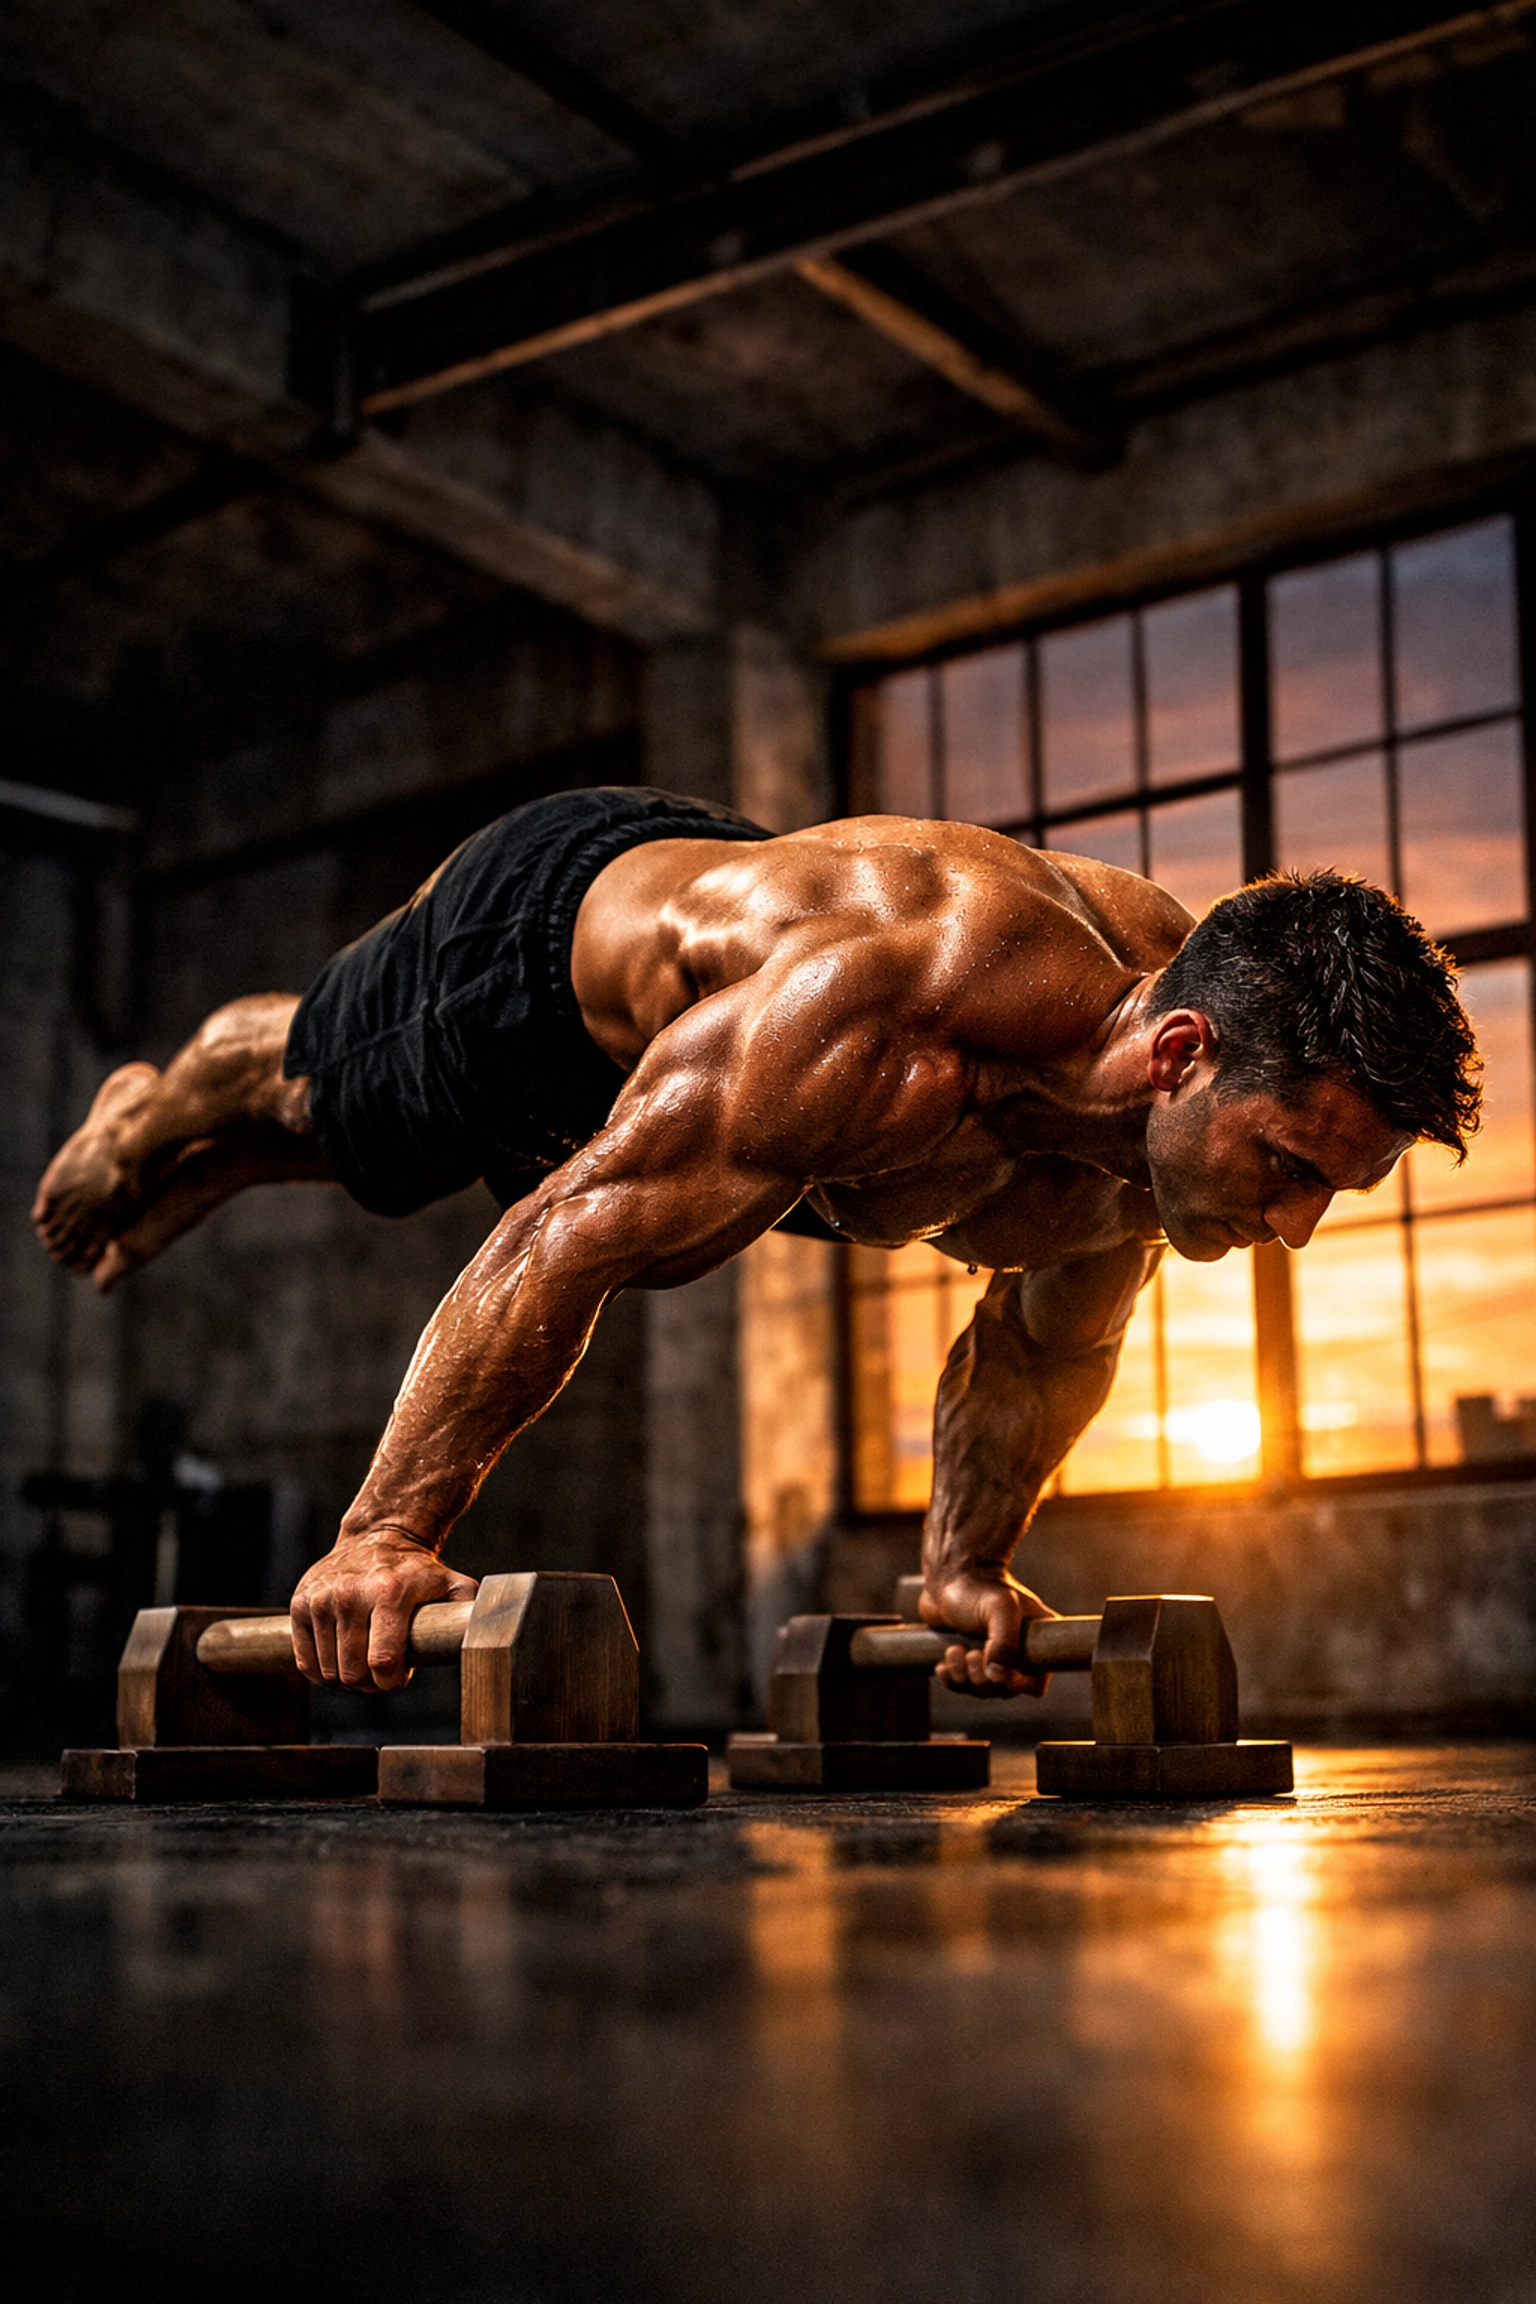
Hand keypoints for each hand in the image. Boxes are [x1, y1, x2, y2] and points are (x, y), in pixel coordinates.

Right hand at [290, 1528, 477, 1691]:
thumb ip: (469, 1608)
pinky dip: (322, 1670)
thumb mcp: (451, 1583)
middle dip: (369, 1684)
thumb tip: (494, 1630)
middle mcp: (350, 1594)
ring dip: (347, 1677)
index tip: (399, 1676)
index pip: (383, 1661)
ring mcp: (321, 1599)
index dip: (391, 1682)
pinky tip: (340, 1656)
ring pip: (329, 1672)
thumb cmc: (418, 1570)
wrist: (378, 1535)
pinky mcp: (299, 1604)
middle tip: (382, 1671)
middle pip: (352, 1674)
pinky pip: (305, 1662)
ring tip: (364, 1658)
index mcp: (389, 1593)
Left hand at [919, 1565, 1058, 1698]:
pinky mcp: (970, 1659)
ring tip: (955, 1651)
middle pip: (1005, 1689)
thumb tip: (997, 1676)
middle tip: (971, 1654)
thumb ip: (1005, 1642)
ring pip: (982, 1688)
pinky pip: (963, 1685)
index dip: (1016, 1683)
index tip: (997, 1670)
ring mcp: (992, 1657)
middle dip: (984, 1678)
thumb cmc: (979, 1586)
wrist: (949, 1575)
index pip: (1036, 1681)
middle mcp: (1017, 1652)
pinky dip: (952, 1679)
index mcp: (1036, 1640)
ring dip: (965, 1676)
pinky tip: (943, 1664)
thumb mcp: (1001, 1607)